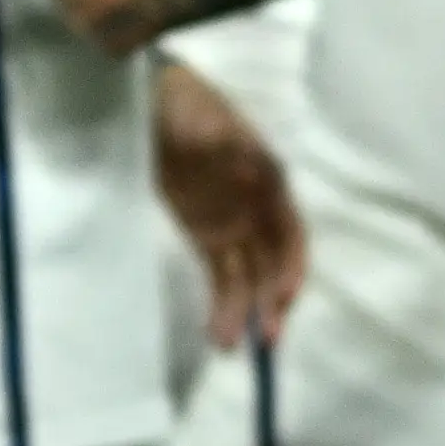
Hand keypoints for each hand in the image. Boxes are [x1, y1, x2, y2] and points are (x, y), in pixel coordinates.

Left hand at [154, 58, 305, 350]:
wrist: (152, 100)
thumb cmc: (187, 105)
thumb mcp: (205, 119)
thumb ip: (224, 145)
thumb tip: (246, 170)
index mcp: (269, 183)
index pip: (291, 235)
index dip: (292, 267)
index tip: (284, 297)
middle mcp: (258, 211)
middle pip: (273, 264)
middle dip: (272, 302)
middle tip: (264, 340)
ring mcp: (233, 226)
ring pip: (248, 278)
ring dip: (244, 312)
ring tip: (228, 345)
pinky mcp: (206, 237)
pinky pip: (220, 277)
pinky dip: (222, 305)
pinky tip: (218, 332)